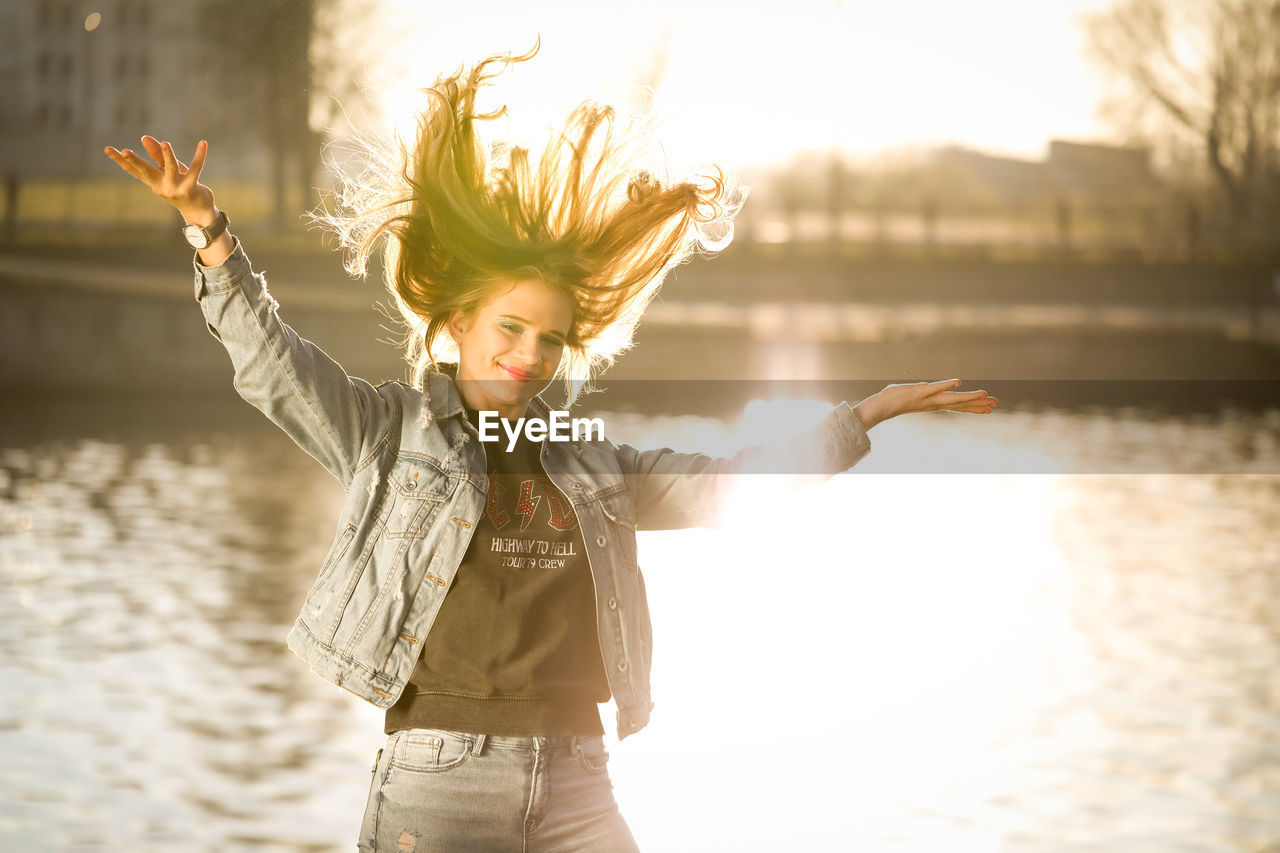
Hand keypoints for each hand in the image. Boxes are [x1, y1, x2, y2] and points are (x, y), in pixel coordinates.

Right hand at [103, 136, 214, 220]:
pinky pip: (196, 169)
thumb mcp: (168, 171)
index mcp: (153, 182)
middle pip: (146, 171)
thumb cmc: (181, 187)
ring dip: (168, 155)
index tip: (107, 149)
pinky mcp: (192, 187)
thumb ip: (158, 155)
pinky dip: (200, 156)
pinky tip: (203, 143)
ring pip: (171, 168)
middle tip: (125, 151)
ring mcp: (176, 187)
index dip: (120, 160)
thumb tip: (145, 138)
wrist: (199, 211)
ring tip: (165, 142)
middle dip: (136, 161)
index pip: (133, 170)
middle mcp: (162, 186)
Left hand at [854, 379, 998, 429]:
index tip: (989, 409)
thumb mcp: (914, 398)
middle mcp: (934, 403)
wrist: (880, 407)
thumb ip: (923, 396)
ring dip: (969, 396)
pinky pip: (935, 388)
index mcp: (934, 405)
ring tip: (984, 394)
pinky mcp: (920, 391)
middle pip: (960, 404)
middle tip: (996, 403)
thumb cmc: (894, 401)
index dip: (974, 408)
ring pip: (952, 398)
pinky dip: (946, 385)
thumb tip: (928, 391)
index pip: (958, 407)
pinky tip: (958, 382)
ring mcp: (928, 398)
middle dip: (978, 403)